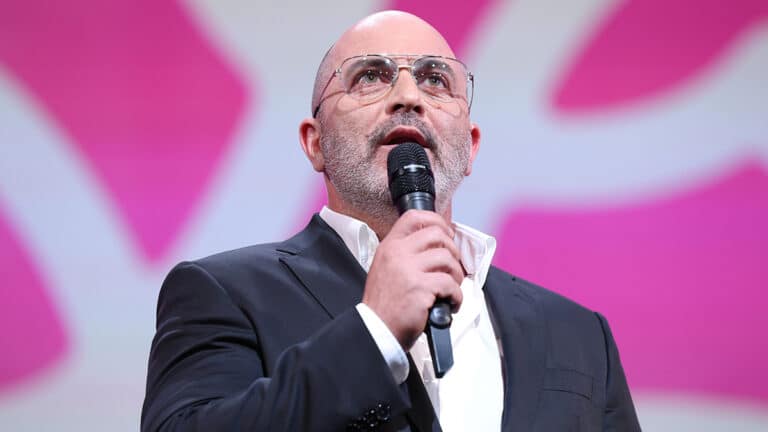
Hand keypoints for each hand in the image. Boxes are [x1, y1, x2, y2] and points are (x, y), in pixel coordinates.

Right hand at [362, 210, 463, 349]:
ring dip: (456, 275)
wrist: (377, 330)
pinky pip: (450, 284)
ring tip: (450, 288)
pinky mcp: (420, 288)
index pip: (414, 217)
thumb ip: (406, 253)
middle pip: (437, 235)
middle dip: (452, 251)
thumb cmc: (385, 304)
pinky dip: (456, 296)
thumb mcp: (386, 268)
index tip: (447, 233)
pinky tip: (449, 303)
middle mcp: (397, 254)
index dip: (437, 221)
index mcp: (389, 246)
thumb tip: (437, 245)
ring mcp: (408, 270)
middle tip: (452, 267)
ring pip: (448, 259)